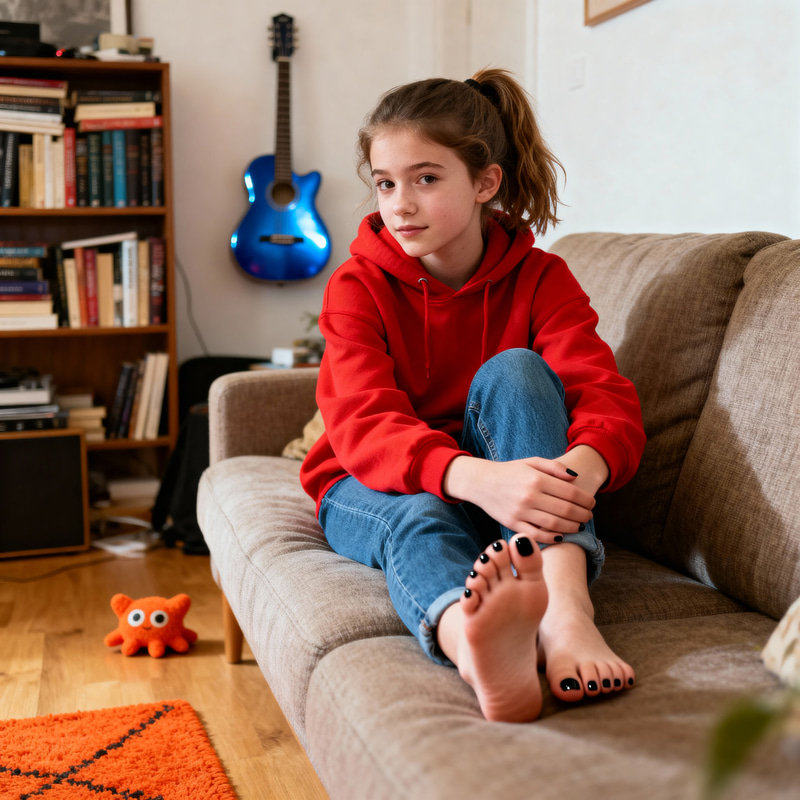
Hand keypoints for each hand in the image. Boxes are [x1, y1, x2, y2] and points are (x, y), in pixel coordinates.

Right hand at [443, 455, 595, 543]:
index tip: (592, 503)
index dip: (586, 500)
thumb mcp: (531, 462)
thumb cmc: (510, 471)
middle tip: (589, 516)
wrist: (481, 482)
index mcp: (536, 479)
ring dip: (571, 527)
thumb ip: (554, 467)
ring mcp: (520, 512)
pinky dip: (551, 537)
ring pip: (554, 524)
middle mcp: (529, 496)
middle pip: (565, 510)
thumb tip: (576, 477)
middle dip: (582, 515)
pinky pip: (537, 534)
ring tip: (579, 526)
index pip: (570, 493)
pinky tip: (560, 535)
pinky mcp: (512, 524)